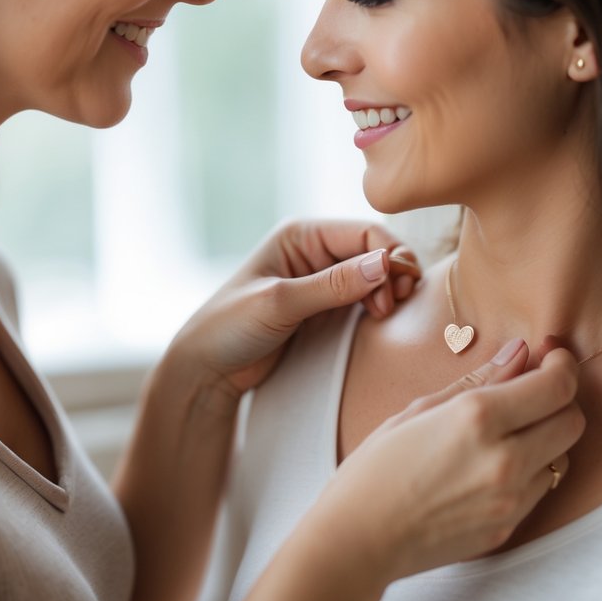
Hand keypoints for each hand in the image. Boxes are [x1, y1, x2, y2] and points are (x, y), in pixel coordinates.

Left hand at [169, 220, 421, 398]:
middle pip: (374, 249)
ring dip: (388, 290)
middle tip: (393, 307)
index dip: (388, 256)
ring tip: (386, 315)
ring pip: (373, 274)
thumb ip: (332, 285)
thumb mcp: (280, 302)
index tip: (393, 293)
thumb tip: (384, 264)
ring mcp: (320, 279)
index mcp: (300, 234)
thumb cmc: (229, 327)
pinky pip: (364, 298)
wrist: (207, 369)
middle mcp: (314, 250)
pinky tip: (379, 320)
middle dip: (392, 273)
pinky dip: (378, 304)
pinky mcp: (325, 307)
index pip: (364, 231)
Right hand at [242, 341, 583, 600]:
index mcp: (478, 419)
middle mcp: (504, 459)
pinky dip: (530, 470)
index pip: (556, 386)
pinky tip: (493, 464)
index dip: (562, 364)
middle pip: (573, 421)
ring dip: (546, 437)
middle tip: (534, 389)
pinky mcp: (508, 527)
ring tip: (509, 430)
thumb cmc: (375, 468)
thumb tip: (520, 352)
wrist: (357, 538)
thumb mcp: (420, 409)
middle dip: (560, 399)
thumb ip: (479, 380)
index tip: (552, 355)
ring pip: (562, 457)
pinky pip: (540, 489)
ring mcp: (510, 499)